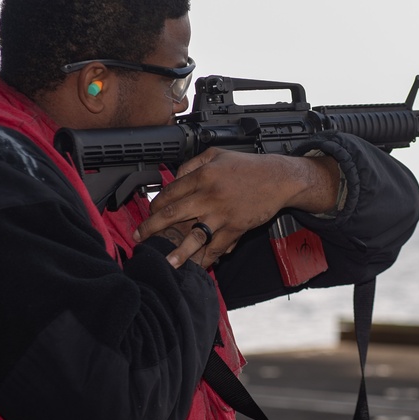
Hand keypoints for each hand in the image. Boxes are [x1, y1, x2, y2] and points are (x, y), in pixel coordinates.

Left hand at [133, 147, 339, 268]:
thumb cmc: (247, 166)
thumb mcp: (216, 155)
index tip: (149, 214)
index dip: (155, 205)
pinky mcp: (236, 228)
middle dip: (152, 228)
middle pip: (172, 214)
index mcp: (203, 176)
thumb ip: (191, 164)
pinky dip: (209, 257)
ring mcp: (223, 214)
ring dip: (178, 251)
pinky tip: (199, 264)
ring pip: (194, 236)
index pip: (170, 193)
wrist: (278, 178)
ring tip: (167, 262)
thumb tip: (173, 179)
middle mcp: (209, 196)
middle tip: (140, 237)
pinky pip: (218, 246)